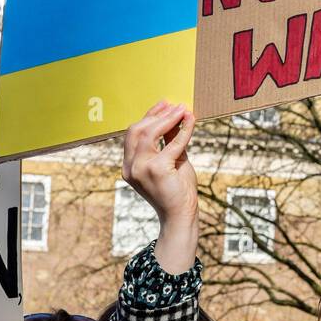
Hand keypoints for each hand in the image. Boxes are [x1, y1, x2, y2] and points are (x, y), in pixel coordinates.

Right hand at [122, 101, 199, 274]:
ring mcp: (140, 169)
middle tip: (174, 105)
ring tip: (182, 110)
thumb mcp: (172, 160)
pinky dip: (183, 131)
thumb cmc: (177, 190)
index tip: (163, 105)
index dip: (148, 117)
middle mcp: (130, 167)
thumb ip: (169, 140)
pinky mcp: (157, 170)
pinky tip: (191, 121)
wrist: (181, 216)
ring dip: (167, 118)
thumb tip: (174, 116)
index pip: (133, 134)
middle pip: (137, 130)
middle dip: (156, 114)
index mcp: (129, 165)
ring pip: (149, 133)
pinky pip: (171, 144)